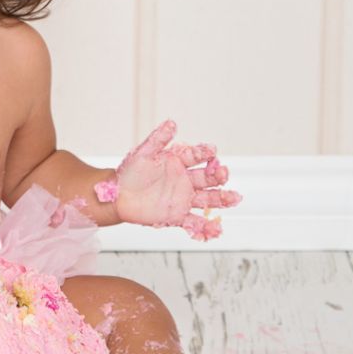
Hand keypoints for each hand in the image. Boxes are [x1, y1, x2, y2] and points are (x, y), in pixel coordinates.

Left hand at [97, 120, 241, 240]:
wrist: (118, 195)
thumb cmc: (129, 173)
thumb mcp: (143, 153)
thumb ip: (158, 139)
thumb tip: (171, 123)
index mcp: (178, 162)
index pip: (196, 156)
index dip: (204, 153)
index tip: (212, 150)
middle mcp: (184, 180)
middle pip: (207, 178)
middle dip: (218, 176)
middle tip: (224, 173)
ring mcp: (183, 198)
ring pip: (207, 199)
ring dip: (221, 199)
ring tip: (234, 198)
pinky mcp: (177, 215)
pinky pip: (194, 222)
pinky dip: (205, 227)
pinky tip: (216, 229)